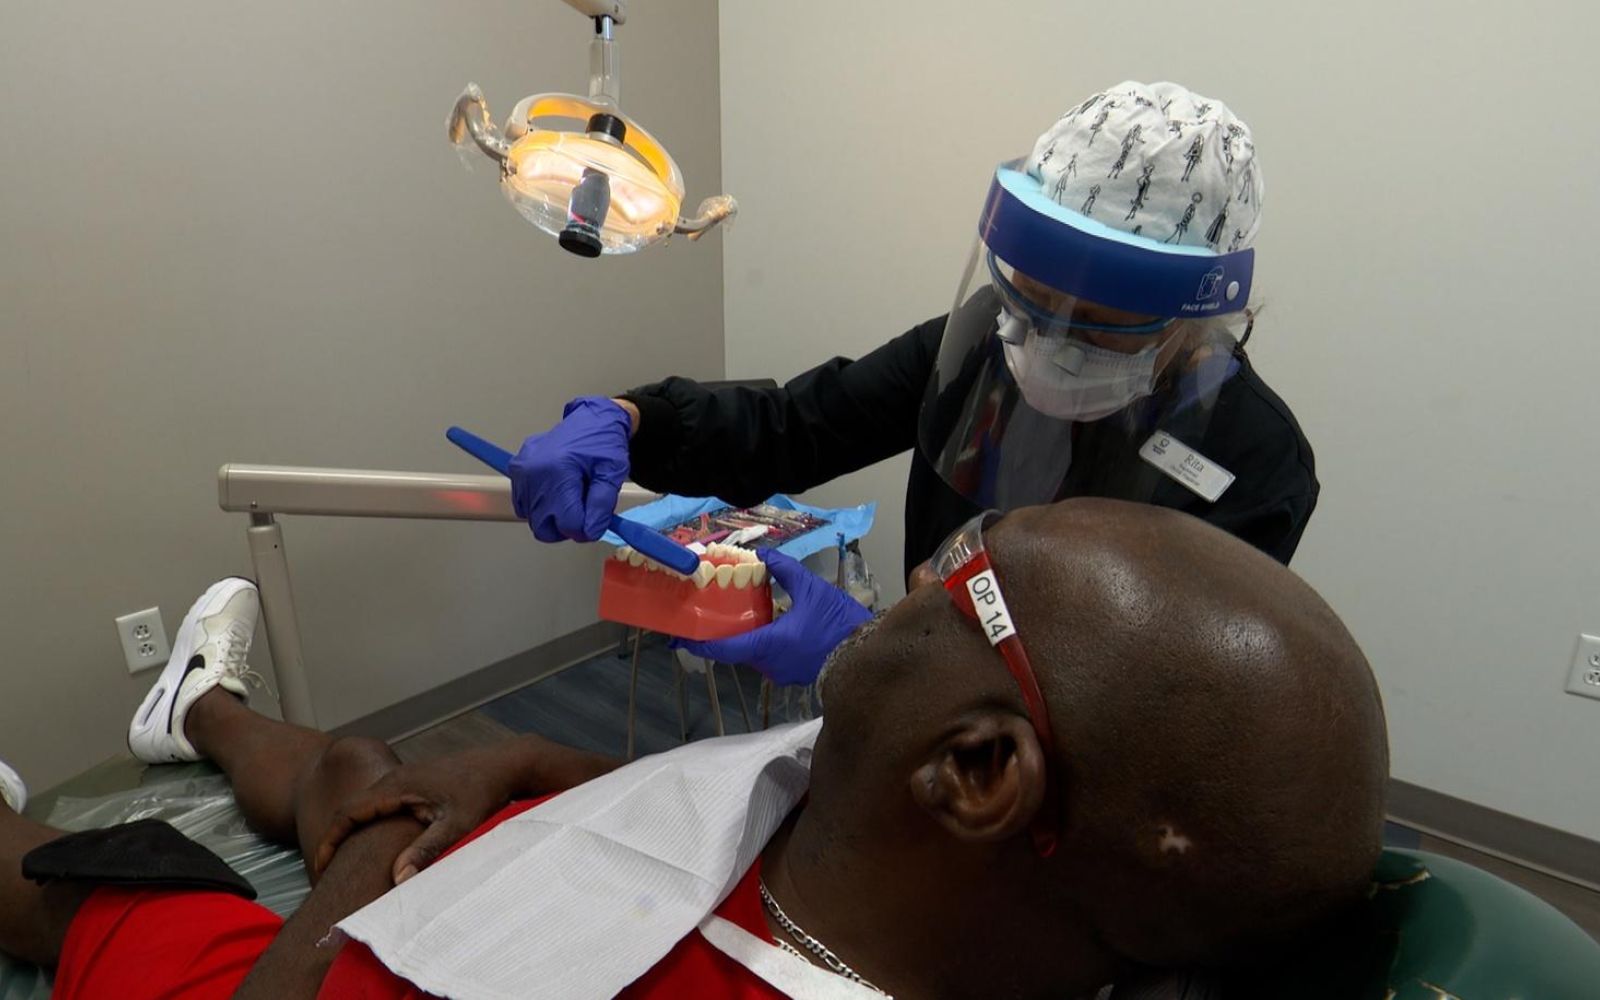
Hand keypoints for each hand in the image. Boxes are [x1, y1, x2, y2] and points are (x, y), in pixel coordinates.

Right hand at [311, 751, 514, 884]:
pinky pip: (381, 804)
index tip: (319, 867)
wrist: (505, 764)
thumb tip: (398, 878)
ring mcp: (404, 779)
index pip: (347, 813)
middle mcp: (395, 779)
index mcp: (396, 786)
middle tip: (325, 872)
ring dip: (351, 831)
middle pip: (351, 810)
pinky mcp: (415, 784)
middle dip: (335, 839)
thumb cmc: (483, 791)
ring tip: (342, 863)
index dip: (329, 840)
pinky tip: (374, 845)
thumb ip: (426, 849)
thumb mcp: (456, 824)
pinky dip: (369, 824)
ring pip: (366, 807)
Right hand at [510, 396, 632, 542]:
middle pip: (543, 527)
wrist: (591, 419)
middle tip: (583, 511)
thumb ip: (601, 505)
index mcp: (558, 471)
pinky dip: (542, 507)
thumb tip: (589, 530)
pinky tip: (558, 491)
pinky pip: (525, 506)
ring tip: (571, 494)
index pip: (567, 523)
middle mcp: (533, 472)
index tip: (595, 519)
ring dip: (554, 517)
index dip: (585, 528)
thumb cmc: (603, 443)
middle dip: (566, 527)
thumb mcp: (612, 473)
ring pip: (534, 519)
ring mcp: (521, 472)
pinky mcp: (516, 471)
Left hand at [673, 550, 872, 685]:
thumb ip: (783, 570)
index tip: (681, 637)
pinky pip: (768, 658)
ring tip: (735, 614)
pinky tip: (765, 624)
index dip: (700, 643)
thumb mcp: (811, 589)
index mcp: (768, 645)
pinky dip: (761, 643)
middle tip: (709, 613)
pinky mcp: (793, 674)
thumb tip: (762, 554)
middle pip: (735, 650)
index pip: (724, 649)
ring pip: (752, 654)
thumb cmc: (838, 622)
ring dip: (743, 637)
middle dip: (722, 633)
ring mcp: (781, 673)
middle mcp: (769, 664)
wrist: (867, 652)